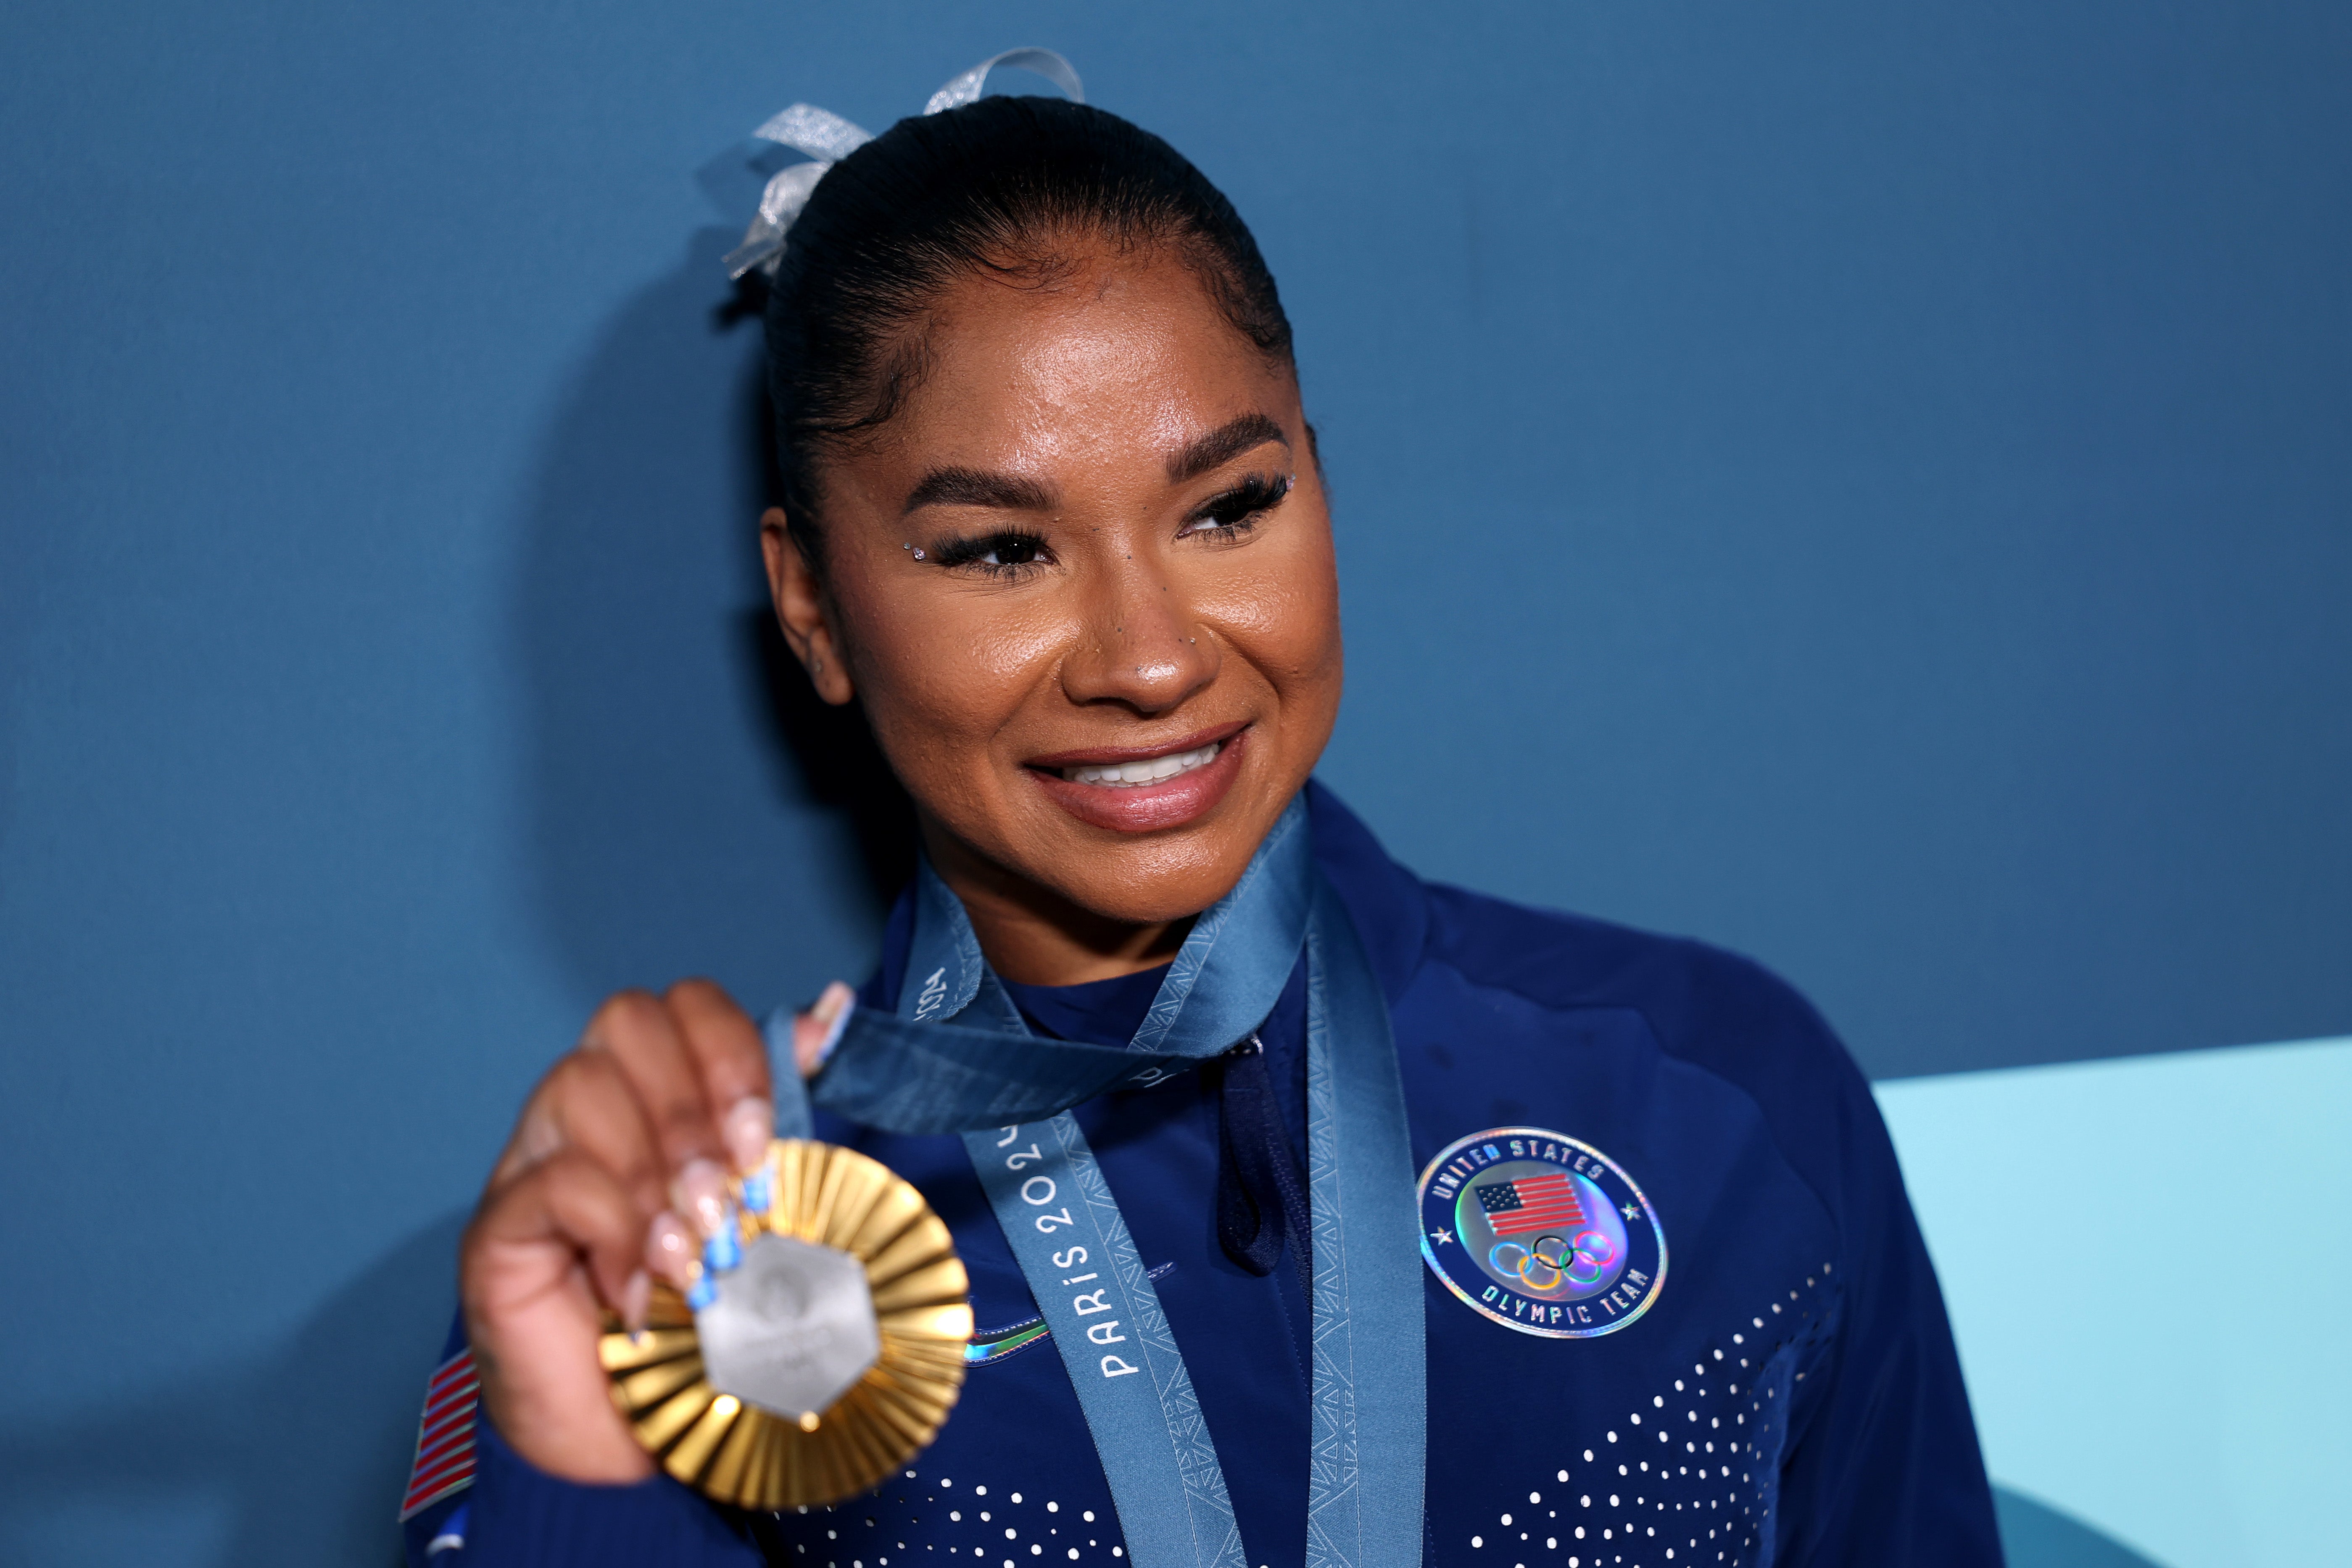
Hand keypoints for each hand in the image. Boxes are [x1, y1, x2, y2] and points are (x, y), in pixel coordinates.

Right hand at [459, 978, 854, 1481]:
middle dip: (695, 1104)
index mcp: (654, 1097)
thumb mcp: (761, 1215)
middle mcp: (586, 1114)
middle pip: (626, 1020)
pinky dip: (615, 1232)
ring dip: (655, 1170)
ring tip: (689, 1255)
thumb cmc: (698, 1327)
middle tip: (731, 1194)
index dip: (732, 1053)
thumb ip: (785, 1121)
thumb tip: (832, 1013)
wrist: (627, 1448)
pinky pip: (553, 1181)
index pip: (682, 1006)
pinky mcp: (496, 1230)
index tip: (764, 1138)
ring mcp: (532, 1163)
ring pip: (582, 1085)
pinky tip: (641, 1292)